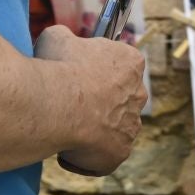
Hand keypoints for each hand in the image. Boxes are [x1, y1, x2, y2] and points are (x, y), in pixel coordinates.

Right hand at [37, 25, 145, 175]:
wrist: (58, 104)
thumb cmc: (59, 68)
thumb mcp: (57, 38)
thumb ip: (66, 39)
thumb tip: (62, 43)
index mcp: (130, 62)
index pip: (119, 65)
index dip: (96, 72)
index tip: (77, 76)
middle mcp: (138, 93)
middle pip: (119, 98)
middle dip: (98, 103)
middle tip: (70, 106)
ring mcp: (132, 124)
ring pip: (112, 128)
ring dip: (93, 130)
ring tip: (66, 129)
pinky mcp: (121, 151)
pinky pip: (102, 157)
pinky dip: (84, 157)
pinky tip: (65, 149)